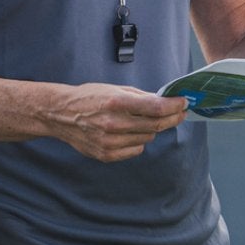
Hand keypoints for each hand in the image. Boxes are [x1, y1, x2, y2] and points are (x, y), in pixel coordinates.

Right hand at [46, 83, 189, 161]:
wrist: (60, 114)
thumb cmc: (88, 98)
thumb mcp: (114, 89)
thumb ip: (140, 97)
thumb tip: (166, 102)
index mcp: (116, 103)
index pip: (155, 108)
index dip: (174, 106)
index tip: (184, 103)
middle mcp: (113, 123)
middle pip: (155, 125)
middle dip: (171, 118)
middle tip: (179, 113)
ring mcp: (109, 141)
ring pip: (147, 139)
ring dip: (151, 130)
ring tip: (141, 121)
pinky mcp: (106, 154)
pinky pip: (136, 150)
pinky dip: (138, 142)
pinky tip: (128, 133)